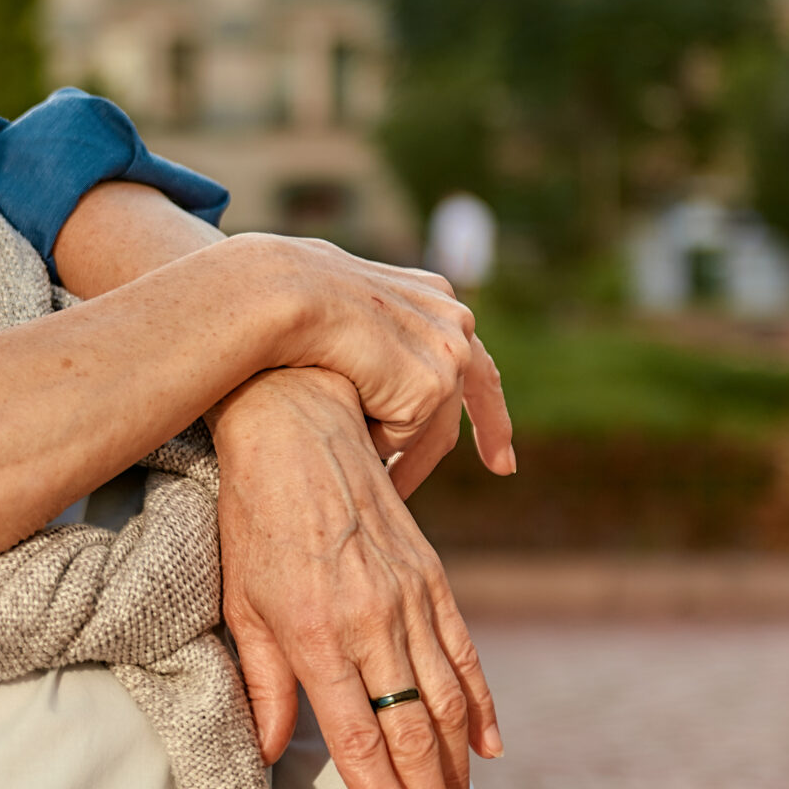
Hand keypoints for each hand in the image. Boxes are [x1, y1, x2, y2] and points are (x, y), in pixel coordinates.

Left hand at [207, 366, 503, 788]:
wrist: (299, 430)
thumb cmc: (253, 518)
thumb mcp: (241, 603)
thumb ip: (260, 683)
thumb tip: (266, 753)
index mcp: (318, 635)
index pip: (360, 739)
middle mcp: (373, 622)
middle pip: (413, 734)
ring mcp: (410, 599)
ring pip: (447, 704)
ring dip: (459, 771)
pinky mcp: (432, 578)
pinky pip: (464, 654)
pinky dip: (481, 705)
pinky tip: (489, 747)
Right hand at [239, 235, 515, 485]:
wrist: (284, 296)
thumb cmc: (290, 301)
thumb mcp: (344, 310)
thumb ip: (370, 333)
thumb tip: (361, 364)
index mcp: (434, 294)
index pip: (471, 351)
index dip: (488, 395)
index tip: (504, 436)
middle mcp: (454, 319)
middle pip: (473, 391)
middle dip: (491, 434)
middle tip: (502, 466)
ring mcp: (449, 353)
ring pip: (436, 427)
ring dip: (414, 465)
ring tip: (392, 494)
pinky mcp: (430, 386)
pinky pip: (401, 437)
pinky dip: (374, 444)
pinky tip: (346, 441)